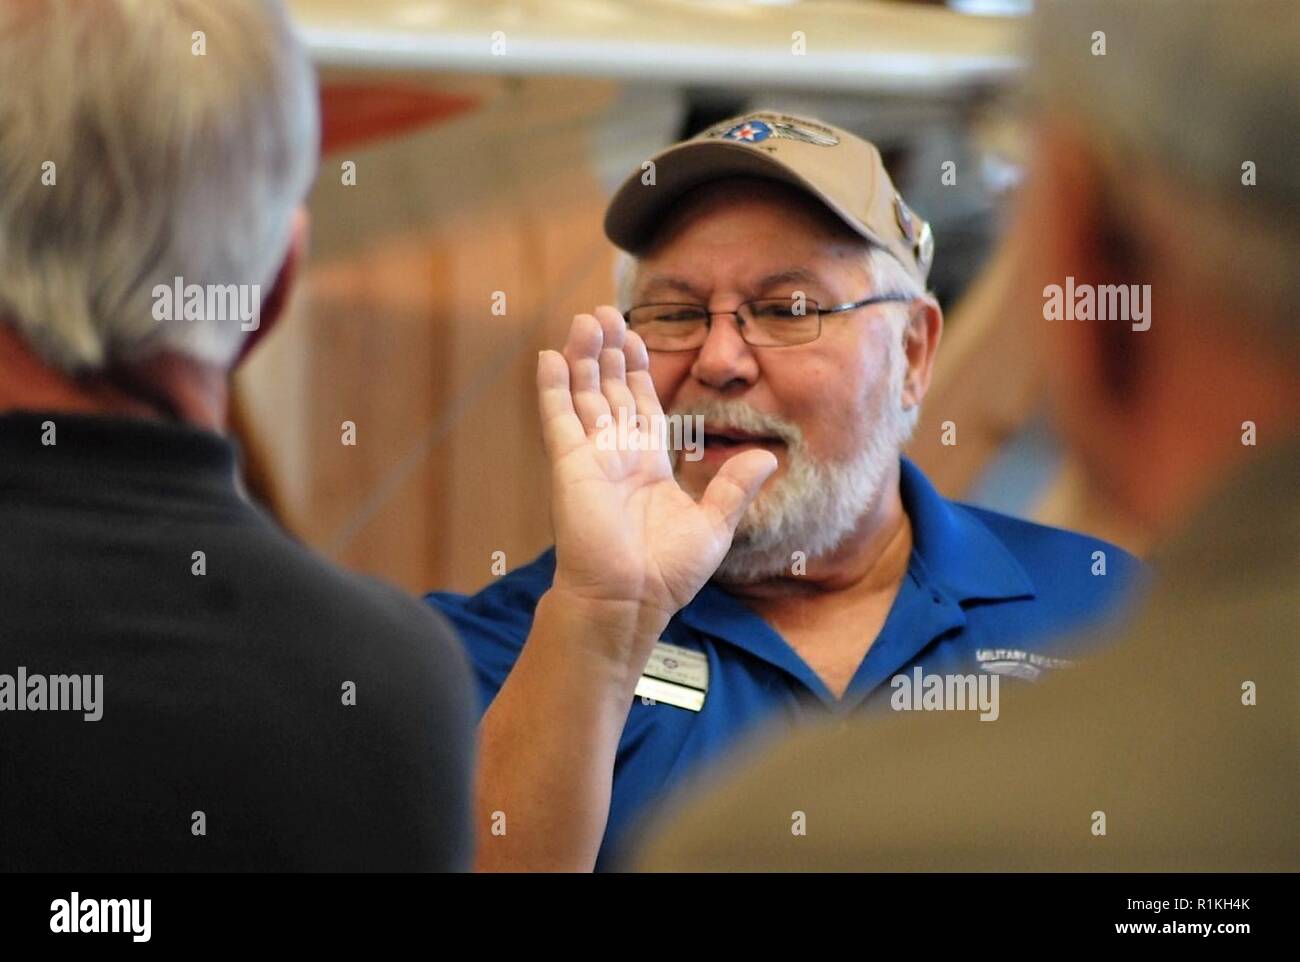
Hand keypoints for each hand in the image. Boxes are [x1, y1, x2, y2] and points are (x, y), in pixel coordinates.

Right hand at [537, 306, 776, 651]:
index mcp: (649, 467)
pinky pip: (559, 417)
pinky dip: (554, 386)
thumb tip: (767, 455)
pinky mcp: (569, 464)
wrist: (630, 600)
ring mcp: (590, 458)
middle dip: (611, 352)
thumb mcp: (715, 523)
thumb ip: (734, 485)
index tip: (637, 338)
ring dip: (584, 356)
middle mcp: (616, 457)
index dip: (639, 371)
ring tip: (586, 317)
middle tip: (606, 312)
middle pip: (611, 391)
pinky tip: (551, 355)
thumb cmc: (668, 573)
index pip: (641, 406)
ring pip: (585, 394)